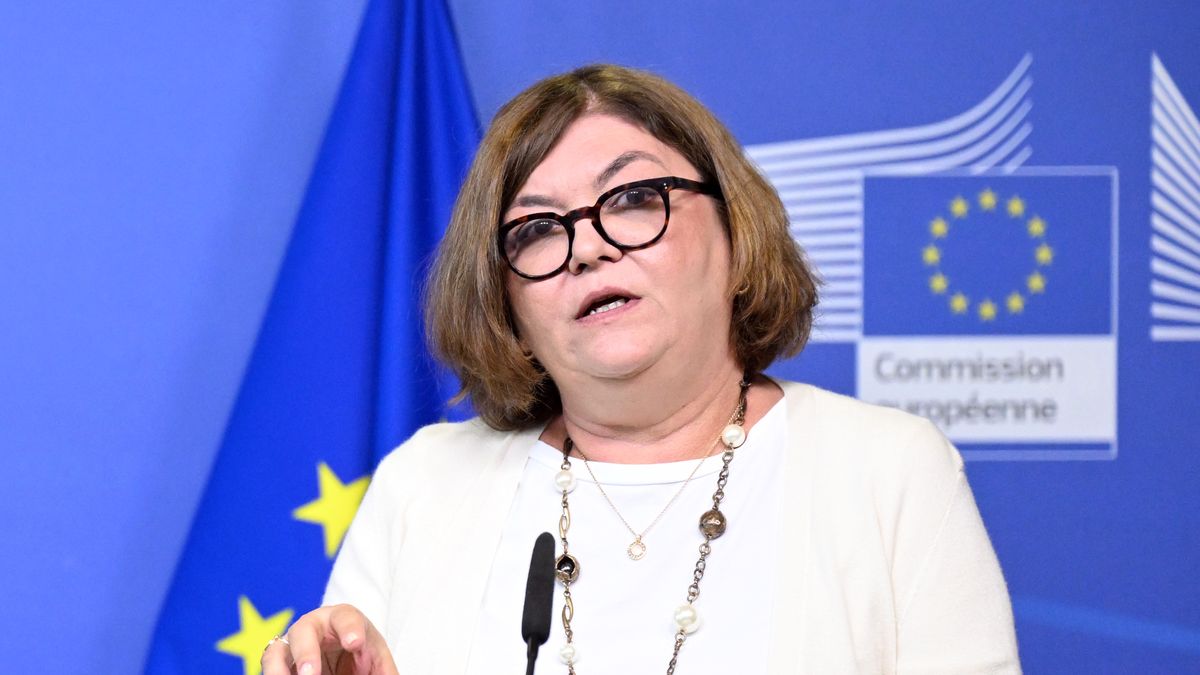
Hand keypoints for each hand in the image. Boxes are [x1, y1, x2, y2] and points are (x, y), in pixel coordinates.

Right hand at [261, 604, 398, 674]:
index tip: (355, 643)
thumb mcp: (378, 663)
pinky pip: (271, 671)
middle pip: (304, 629)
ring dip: (278, 669)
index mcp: (343, 619)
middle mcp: (314, 626)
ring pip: (276, 651)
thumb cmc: (363, 657)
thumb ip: (382, 670)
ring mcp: (293, 645)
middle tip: (310, 674)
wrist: (346, 663)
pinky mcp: (280, 664)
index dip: (349, 628)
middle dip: (306, 652)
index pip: (346, 616)